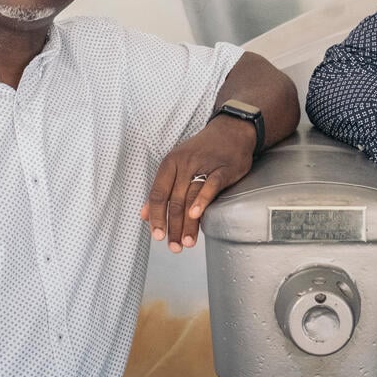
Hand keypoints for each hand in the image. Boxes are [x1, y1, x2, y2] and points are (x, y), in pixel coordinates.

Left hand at [140, 115, 254, 252]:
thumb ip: (162, 189)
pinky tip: (197, 216)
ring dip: (188, 223)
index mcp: (170, 163)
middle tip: (174, 246)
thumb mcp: (178, 164)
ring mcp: (204, 165)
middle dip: (173, 227)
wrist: (232, 130)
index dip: (156, 217)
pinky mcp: (223, 169)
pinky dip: (202, 201)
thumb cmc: (203, 150)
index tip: (157, 236)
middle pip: (174, 200)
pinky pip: (210, 186)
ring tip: (187, 242)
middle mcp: (184, 164)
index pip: (158, 194)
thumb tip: (144, 215)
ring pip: (190, 197)